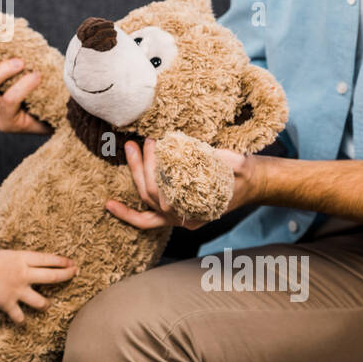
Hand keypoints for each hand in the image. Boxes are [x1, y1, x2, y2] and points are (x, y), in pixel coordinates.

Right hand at [0, 232, 77, 323]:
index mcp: (20, 260)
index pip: (45, 259)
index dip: (60, 260)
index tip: (72, 262)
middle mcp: (23, 275)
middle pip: (50, 276)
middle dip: (65, 275)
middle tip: (76, 274)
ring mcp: (18, 290)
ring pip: (39, 300)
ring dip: (45, 304)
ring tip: (49, 306)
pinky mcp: (9, 303)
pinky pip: (18, 315)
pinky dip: (20, 319)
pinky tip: (22, 322)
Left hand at [105, 138, 257, 230]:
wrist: (252, 183)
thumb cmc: (244, 173)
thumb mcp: (240, 164)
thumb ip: (229, 161)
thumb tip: (212, 153)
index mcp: (199, 210)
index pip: (168, 195)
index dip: (157, 170)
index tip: (158, 145)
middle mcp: (184, 219)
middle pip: (152, 195)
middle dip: (142, 167)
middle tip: (141, 142)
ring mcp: (176, 218)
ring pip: (146, 201)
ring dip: (135, 174)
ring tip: (131, 147)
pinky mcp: (170, 212)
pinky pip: (145, 219)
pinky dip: (127, 214)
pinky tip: (109, 204)